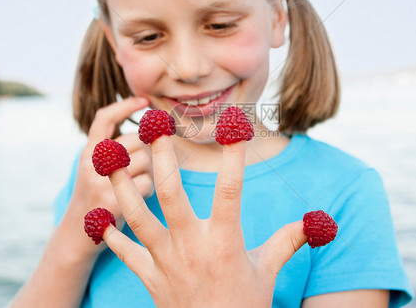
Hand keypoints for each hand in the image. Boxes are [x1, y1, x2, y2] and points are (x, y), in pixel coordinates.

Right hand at [66, 97, 151, 254]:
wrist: (77, 236)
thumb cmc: (96, 197)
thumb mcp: (95, 168)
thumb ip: (113, 149)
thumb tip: (150, 130)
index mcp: (88, 151)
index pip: (104, 118)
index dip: (125, 106)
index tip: (144, 100)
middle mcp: (91, 163)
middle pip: (136, 140)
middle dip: (149, 151)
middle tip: (144, 167)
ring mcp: (100, 182)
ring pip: (146, 161)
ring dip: (151, 173)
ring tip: (139, 185)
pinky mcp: (112, 201)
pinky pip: (148, 184)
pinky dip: (150, 191)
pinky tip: (139, 199)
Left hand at [103, 136, 307, 306]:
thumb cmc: (243, 306)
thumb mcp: (267, 272)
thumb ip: (287, 241)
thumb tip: (315, 222)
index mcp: (224, 242)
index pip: (230, 191)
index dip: (233, 158)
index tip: (234, 128)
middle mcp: (191, 247)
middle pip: (171, 194)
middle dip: (161, 157)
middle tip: (155, 125)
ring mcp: (166, 262)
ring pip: (137, 217)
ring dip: (122, 185)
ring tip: (109, 157)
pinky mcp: (150, 278)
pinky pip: (125, 253)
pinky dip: (112, 234)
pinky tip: (100, 217)